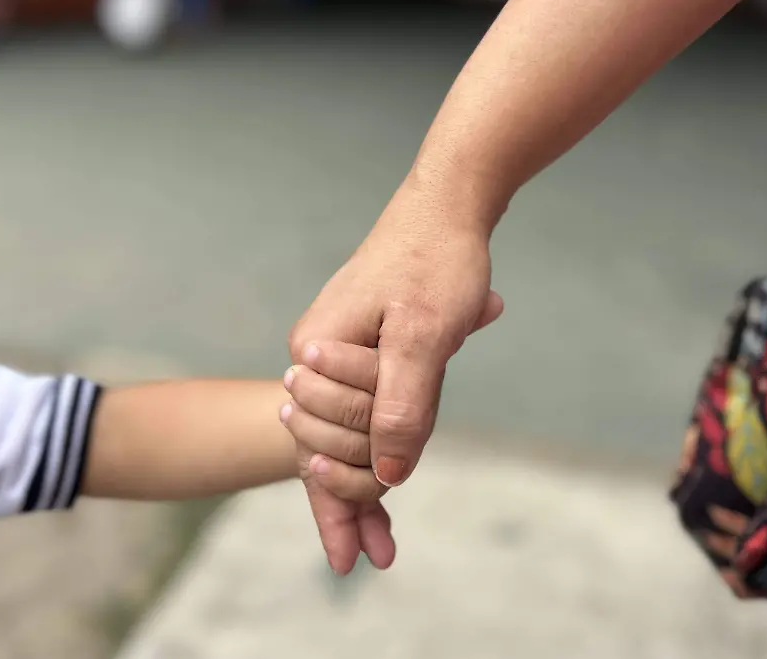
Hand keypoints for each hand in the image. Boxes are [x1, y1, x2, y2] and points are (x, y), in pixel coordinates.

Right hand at [288, 182, 503, 572]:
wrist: (449, 207)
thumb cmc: (436, 264)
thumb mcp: (427, 335)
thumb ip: (403, 405)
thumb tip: (390, 475)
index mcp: (317, 351)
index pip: (318, 446)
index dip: (338, 506)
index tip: (353, 560)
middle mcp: (316, 355)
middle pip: (328, 446)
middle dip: (352, 502)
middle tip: (375, 556)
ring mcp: (339, 354)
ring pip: (347, 434)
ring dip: (367, 485)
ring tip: (380, 545)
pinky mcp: (365, 351)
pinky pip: (367, 409)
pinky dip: (382, 445)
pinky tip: (393, 475)